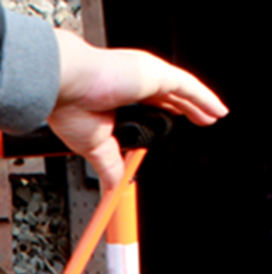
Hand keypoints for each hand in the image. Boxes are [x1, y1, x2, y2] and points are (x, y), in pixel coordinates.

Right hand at [48, 30, 228, 189]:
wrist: (66, 87)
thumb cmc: (70, 108)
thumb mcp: (94, 147)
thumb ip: (109, 166)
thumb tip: (113, 189)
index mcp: (117, 95)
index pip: (146, 105)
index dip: (160, 115)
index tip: (164, 129)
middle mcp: (134, 82)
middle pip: (168, 97)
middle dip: (184, 108)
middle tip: (199, 120)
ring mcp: (147, 77)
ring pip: (182, 91)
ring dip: (199, 105)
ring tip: (213, 117)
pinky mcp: (157, 75)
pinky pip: (189, 87)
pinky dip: (204, 99)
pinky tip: (216, 111)